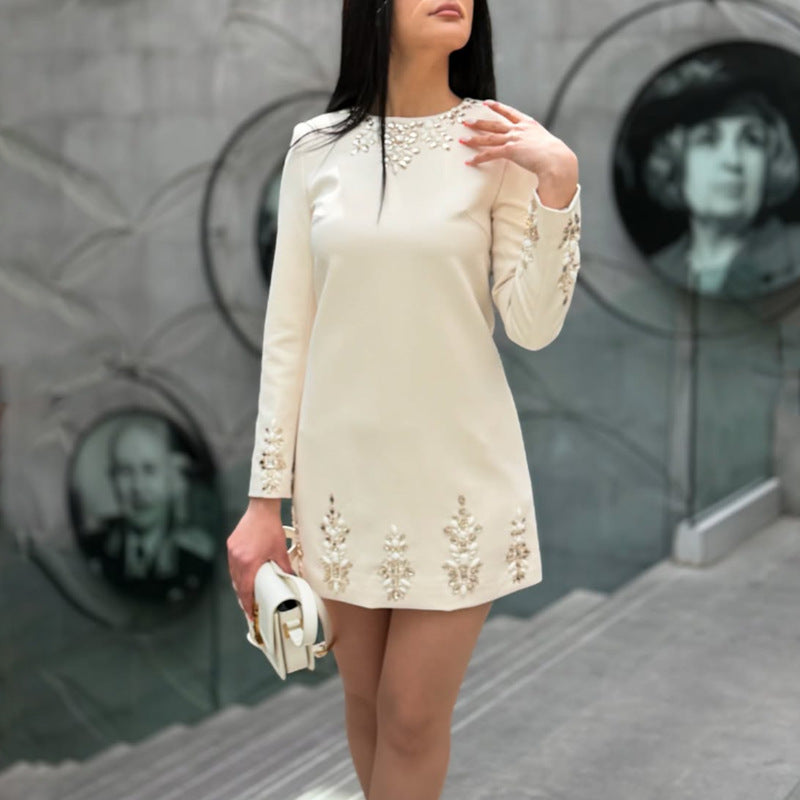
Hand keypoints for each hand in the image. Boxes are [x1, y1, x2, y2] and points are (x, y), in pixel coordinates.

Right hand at [227, 503, 294, 619]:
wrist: (261, 509)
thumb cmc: (270, 527)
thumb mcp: (280, 550)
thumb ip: (285, 567)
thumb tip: (291, 578)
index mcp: (249, 562)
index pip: (245, 590)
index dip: (247, 605)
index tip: (250, 614)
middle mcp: (237, 558)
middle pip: (238, 585)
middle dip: (243, 598)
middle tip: (250, 607)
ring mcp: (232, 551)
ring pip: (234, 575)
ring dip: (240, 586)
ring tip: (248, 594)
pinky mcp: (231, 545)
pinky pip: (233, 564)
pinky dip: (238, 573)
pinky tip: (245, 575)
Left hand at [459, 99, 578, 207]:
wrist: (556, 159)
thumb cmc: (555, 155)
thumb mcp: (546, 144)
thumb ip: (537, 144)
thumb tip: (536, 150)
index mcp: (529, 125)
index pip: (510, 113)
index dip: (497, 108)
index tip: (487, 103)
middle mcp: (519, 129)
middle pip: (495, 124)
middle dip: (479, 122)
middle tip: (465, 121)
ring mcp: (514, 139)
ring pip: (489, 138)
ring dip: (474, 139)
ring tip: (462, 139)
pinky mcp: (510, 150)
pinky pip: (490, 154)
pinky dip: (479, 158)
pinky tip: (469, 161)